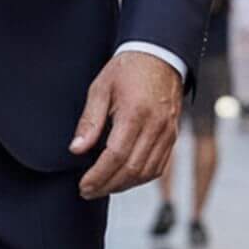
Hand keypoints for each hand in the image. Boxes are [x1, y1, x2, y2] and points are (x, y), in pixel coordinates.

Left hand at [71, 52, 182, 199]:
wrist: (159, 56)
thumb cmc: (126, 71)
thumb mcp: (100, 89)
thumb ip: (89, 121)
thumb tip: (76, 150)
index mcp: (135, 114)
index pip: (115, 156)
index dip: (98, 176)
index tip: (83, 185)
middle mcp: (155, 126)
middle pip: (131, 169)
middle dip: (107, 185)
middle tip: (88, 191)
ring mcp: (167, 133)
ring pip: (146, 172)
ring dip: (123, 185)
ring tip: (103, 187)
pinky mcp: (172, 136)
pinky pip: (158, 166)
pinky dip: (140, 178)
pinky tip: (123, 179)